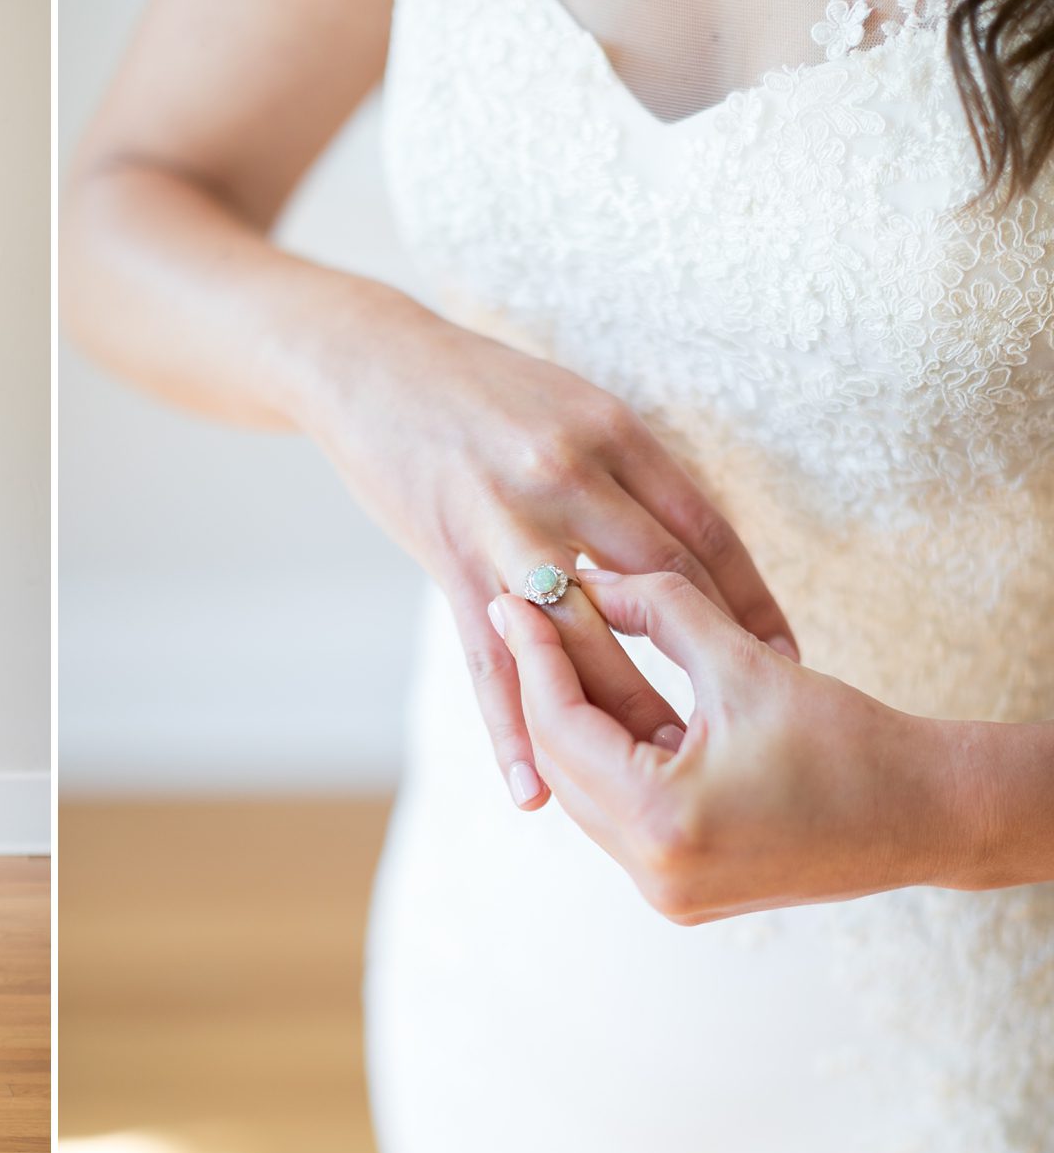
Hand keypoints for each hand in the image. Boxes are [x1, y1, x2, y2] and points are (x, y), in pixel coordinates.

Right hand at [305, 315, 798, 810]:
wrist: (370, 366)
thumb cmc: (479, 387)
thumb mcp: (573, 404)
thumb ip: (629, 472)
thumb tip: (686, 545)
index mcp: (612, 434)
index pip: (702, 534)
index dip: (750, 602)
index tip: (782, 656)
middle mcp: (566, 477)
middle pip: (657, 589)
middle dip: (704, 664)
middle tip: (738, 729)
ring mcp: (504, 524)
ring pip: (581, 634)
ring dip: (621, 707)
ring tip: (656, 766)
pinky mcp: (449, 561)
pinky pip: (490, 662)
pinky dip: (513, 730)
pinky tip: (534, 787)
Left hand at [491, 568, 941, 923]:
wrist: (930, 815)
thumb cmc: (852, 739)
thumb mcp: (746, 661)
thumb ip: (659, 608)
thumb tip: (584, 574)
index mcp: (663, 820)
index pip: (560, 723)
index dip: (535, 652)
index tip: (515, 596)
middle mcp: (652, 871)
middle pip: (562, 761)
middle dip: (543, 684)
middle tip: (524, 615)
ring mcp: (665, 891)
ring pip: (584, 790)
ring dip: (573, 720)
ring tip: (559, 648)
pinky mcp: (681, 891)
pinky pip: (619, 813)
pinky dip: (610, 756)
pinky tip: (606, 697)